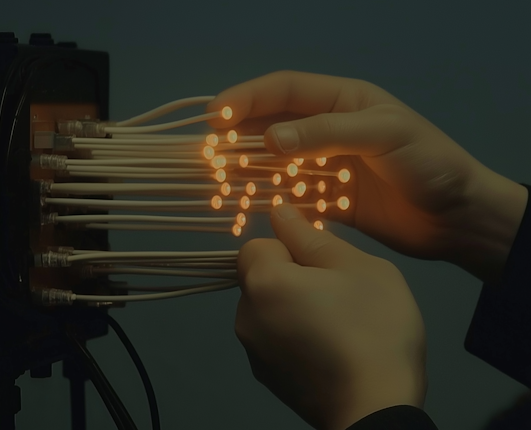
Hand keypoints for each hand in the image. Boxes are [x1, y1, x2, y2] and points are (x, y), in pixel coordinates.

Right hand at [208, 71, 527, 282]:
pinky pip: (289, 194)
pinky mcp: (327, 199)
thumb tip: (269, 140)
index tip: (216, 115)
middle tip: (207, 151)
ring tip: (217, 179)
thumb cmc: (428, 163)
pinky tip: (245, 205)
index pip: (285, 90)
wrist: (457, 218)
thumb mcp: (383, 135)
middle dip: (239, 135)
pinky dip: (267, 199)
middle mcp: (328, 129)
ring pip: (276, 161)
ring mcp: (326, 165)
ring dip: (248, 168)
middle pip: (273, 125)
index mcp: (343, 100)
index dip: (248, 98)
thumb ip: (326, 134)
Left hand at [236, 203, 426, 429]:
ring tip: (337, 325)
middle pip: (261, 276)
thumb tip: (279, 212)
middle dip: (292, 276)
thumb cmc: (372, 329)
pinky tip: (329, 350)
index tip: (323, 268)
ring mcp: (253, 351)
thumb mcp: (356, 267)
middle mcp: (245, 316)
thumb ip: (311, 236)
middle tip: (337, 295)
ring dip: (293, 306)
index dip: (290, 248)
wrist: (377, 412)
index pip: (258, 243)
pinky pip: (274, 337)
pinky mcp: (266, 377)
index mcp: (262, 282)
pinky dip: (294, 336)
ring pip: (269, 307)